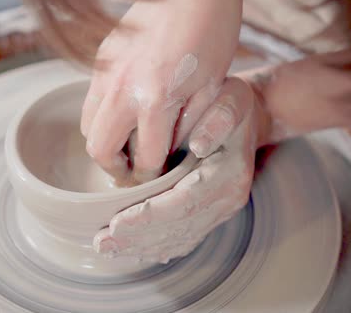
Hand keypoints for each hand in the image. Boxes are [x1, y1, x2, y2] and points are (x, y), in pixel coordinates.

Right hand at [82, 0, 242, 183]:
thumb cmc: (212, 31)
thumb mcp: (213, 86)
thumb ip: (188, 125)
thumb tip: (171, 150)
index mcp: (155, 100)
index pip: (145, 158)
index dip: (152, 174)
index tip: (157, 174)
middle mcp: (122, 89)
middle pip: (98, 149)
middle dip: (115, 167)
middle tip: (132, 169)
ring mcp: (106, 71)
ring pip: (87, 125)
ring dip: (104, 141)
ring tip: (126, 142)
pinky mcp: (102, 58)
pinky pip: (91, 98)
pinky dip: (103, 114)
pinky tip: (125, 109)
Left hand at [93, 77, 269, 262]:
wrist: (248, 121)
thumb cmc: (230, 107)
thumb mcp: (231, 100)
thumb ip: (219, 118)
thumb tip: (198, 144)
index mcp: (228, 174)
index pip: (185, 202)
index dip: (150, 215)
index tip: (118, 222)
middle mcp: (226, 199)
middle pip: (178, 227)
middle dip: (137, 237)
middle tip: (102, 243)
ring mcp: (219, 212)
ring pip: (179, 238)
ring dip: (141, 247)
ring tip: (107, 248)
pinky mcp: (210, 216)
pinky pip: (183, 238)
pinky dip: (155, 246)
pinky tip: (130, 250)